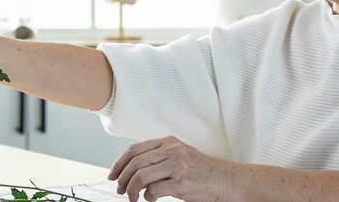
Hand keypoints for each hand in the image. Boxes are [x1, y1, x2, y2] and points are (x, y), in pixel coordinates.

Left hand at [108, 136, 234, 201]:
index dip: (119, 163)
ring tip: (131, 198)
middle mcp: (172, 150)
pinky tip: (150, 200)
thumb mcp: (180, 154)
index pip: (134, 149)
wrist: (226, 180)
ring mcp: (177, 166)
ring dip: (130, 190)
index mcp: (168, 141)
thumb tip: (132, 168)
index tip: (113, 174)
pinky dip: (147, 198)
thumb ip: (159, 156)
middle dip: (121, 178)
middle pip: (134, 163)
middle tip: (119, 189)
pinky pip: (153, 191)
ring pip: (140, 176)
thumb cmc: (201, 170)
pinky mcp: (181, 183)